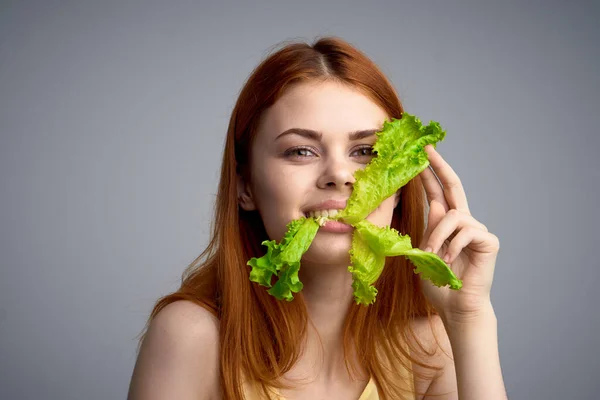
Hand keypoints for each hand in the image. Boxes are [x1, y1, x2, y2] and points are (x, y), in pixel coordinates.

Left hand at [417, 145, 499, 324]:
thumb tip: (429, 206)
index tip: (422, 154)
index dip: (430, 174)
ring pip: (453, 216)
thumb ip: (428, 230)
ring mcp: (477, 230)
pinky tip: (449, 261)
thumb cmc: (440, 283)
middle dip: (440, 167)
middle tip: (428, 151)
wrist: (456, 306)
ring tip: (433, 256)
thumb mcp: (425, 253)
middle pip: (454, 187)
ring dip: (437, 236)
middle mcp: (463, 222)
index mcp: (446, 223)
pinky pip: (466, 232)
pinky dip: (453, 247)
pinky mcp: (488, 240)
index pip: (437, 193)